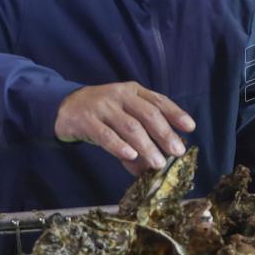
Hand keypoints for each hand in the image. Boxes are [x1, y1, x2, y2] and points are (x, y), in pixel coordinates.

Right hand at [55, 82, 195, 175]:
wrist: (64, 106)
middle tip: (178, 151)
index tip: (190, 127)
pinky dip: (120, 146)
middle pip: (148, 114)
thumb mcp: (123, 115)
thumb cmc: (103, 113)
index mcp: (133, 91)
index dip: (176, 113)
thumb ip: (142, 135)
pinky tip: (132, 157)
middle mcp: (120, 95)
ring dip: (147, 146)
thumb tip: (159, 162)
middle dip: (165, 134)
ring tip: (158, 163)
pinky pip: (106, 135)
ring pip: (130, 126)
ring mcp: (102, 106)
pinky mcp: (86, 120)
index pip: (159, 101)